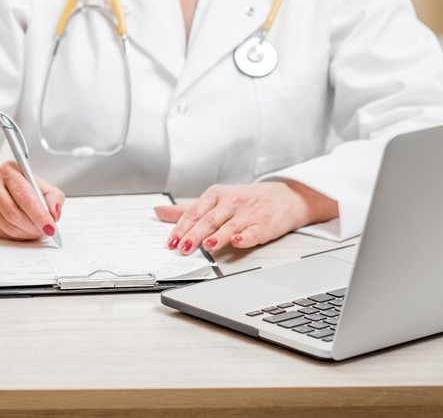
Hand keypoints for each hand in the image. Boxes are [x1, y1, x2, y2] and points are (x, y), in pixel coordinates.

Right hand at [0, 162, 64, 240]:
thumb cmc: (19, 184)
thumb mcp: (39, 183)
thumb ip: (53, 196)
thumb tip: (54, 213)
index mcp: (8, 171)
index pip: (25, 196)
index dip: (39, 214)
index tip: (50, 226)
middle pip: (14, 213)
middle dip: (34, 226)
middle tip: (47, 230)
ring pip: (9, 226)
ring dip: (28, 233)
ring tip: (39, 230)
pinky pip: (5, 233)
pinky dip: (20, 236)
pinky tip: (28, 231)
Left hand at [155, 181, 336, 252]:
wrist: (283, 197)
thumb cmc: (246, 199)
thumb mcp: (215, 199)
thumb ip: (187, 209)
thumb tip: (160, 212)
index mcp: (216, 194)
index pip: (195, 212)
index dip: (181, 227)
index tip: (171, 241)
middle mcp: (231, 202)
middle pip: (209, 220)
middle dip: (195, 234)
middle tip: (182, 248)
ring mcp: (248, 213)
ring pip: (229, 226)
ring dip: (217, 236)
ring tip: (206, 246)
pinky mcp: (263, 225)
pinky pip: (252, 232)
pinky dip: (244, 237)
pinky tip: (237, 242)